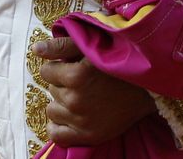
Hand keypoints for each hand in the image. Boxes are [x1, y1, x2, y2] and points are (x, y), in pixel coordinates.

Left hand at [36, 36, 154, 145]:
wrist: (147, 89)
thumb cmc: (118, 61)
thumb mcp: (92, 47)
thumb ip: (61, 46)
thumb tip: (35, 49)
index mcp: (76, 76)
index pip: (46, 72)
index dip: (58, 67)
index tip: (71, 67)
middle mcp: (76, 100)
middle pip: (51, 90)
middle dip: (61, 84)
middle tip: (81, 81)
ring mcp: (82, 121)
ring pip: (52, 110)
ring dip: (61, 103)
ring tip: (81, 96)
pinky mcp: (88, 136)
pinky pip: (56, 134)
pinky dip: (59, 125)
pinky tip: (71, 115)